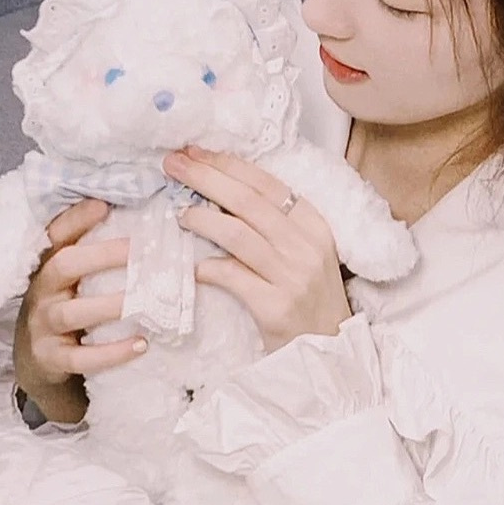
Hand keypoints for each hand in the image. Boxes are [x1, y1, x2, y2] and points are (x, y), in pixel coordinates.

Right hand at [14, 198, 141, 421]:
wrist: (38, 362)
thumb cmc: (67, 308)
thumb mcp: (73, 279)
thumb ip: (96, 254)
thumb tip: (146, 222)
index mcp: (48, 266)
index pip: (55, 234)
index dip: (77, 218)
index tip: (104, 205)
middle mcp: (41, 291)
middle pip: (63, 265)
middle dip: (102, 255)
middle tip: (139, 251)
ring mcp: (43, 326)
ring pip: (72, 312)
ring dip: (111, 306)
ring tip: (146, 302)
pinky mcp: (51, 359)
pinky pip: (80, 358)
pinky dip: (111, 352)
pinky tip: (141, 344)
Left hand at [162, 145, 352, 352]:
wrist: (329, 352)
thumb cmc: (308, 297)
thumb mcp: (302, 252)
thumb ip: (271, 225)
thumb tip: (217, 192)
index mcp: (313, 223)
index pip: (265, 183)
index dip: (226, 164)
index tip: (195, 152)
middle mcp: (306, 245)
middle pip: (248, 202)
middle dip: (206, 178)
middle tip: (173, 166)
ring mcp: (293, 276)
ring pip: (238, 235)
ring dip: (202, 219)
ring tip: (178, 214)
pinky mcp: (276, 306)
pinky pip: (232, 277)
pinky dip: (207, 267)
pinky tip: (193, 266)